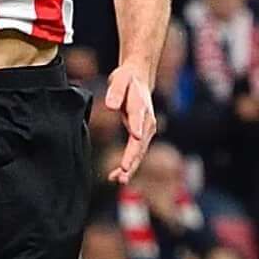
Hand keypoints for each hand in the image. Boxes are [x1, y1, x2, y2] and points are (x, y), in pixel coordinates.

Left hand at [92, 60, 156, 182]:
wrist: (138, 78)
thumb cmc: (127, 79)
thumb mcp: (120, 79)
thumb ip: (116, 91)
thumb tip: (111, 106)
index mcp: (141, 108)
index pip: (137, 124)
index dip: (133, 136)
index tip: (130, 152)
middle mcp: (147, 122)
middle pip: (140, 145)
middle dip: (131, 161)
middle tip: (121, 176)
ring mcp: (147, 130)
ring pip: (139, 152)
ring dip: (130, 167)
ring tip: (117, 180)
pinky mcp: (142, 135)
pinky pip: (136, 152)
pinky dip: (129, 165)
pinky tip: (116, 175)